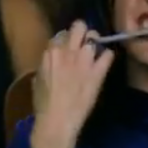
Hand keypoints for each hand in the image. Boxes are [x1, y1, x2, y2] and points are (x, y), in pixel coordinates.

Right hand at [30, 21, 114, 147]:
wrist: (58, 120)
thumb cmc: (43, 104)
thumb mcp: (38, 79)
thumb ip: (46, 65)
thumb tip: (52, 61)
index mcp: (50, 53)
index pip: (62, 34)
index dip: (67, 40)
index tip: (69, 48)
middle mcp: (68, 51)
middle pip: (79, 26)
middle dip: (83, 32)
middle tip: (86, 42)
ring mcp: (84, 60)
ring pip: (95, 37)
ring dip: (96, 43)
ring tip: (96, 52)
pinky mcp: (98, 72)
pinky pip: (108, 55)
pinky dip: (108, 57)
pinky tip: (105, 63)